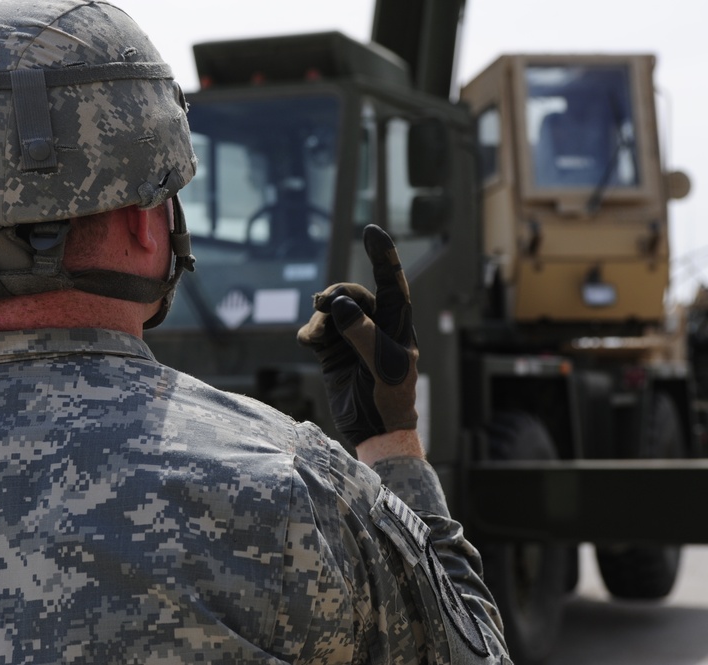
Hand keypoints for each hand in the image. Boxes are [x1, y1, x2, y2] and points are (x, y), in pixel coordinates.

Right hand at [297, 224, 417, 444]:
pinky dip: (310, 331)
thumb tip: (341, 304)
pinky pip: (317, 328)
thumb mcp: (383, 365)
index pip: (391, 283)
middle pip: (353, 293)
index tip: (371, 231)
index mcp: (397, 324)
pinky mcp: (333, 350)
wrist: (373, 429)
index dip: (384, 256)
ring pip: (332, 309)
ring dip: (321, 317)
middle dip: (337, 294)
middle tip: (322, 305)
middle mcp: (375, 325)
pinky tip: (310, 343)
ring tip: (315, 335)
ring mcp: (352, 336)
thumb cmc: (390, 398)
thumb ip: (363, 333)